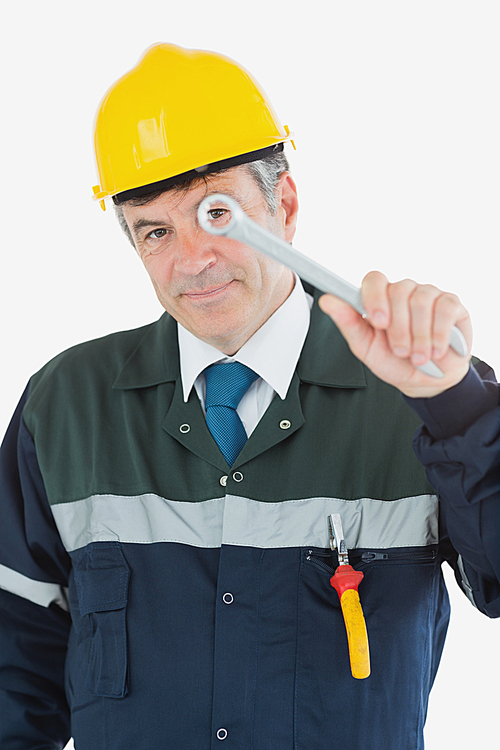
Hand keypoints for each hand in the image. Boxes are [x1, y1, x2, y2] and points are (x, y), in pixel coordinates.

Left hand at [319, 271, 472, 397]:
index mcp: (381, 298)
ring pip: (421, 300)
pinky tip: (436, 350)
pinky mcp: (452, 304)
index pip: (374, 279)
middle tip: (400, 351)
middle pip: (398, 291)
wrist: (425, 381)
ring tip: (418, 356)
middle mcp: (405, 291)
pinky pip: (444, 308)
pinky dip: (439, 334)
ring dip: (418, 336)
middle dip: (398, 328)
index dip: (375, 297)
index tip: (377, 322)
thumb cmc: (394, 361)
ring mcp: (429, 294)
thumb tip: (327, 300)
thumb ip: (348, 323)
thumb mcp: (366, 347)